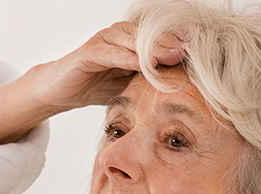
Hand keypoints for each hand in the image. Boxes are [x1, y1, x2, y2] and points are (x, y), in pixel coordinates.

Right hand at [30, 21, 184, 109]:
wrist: (59, 92)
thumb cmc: (94, 87)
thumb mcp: (129, 84)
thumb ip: (149, 78)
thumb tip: (181, 84)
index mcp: (130, 40)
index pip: (158, 37)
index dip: (178, 43)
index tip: (201, 53)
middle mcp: (118, 35)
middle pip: (149, 35)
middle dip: (171, 43)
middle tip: (192, 52)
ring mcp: (103, 41)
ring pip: (132, 41)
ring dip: (153, 48)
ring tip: (171, 56)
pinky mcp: (88, 53)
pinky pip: (110, 53)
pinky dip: (126, 58)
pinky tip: (141, 65)